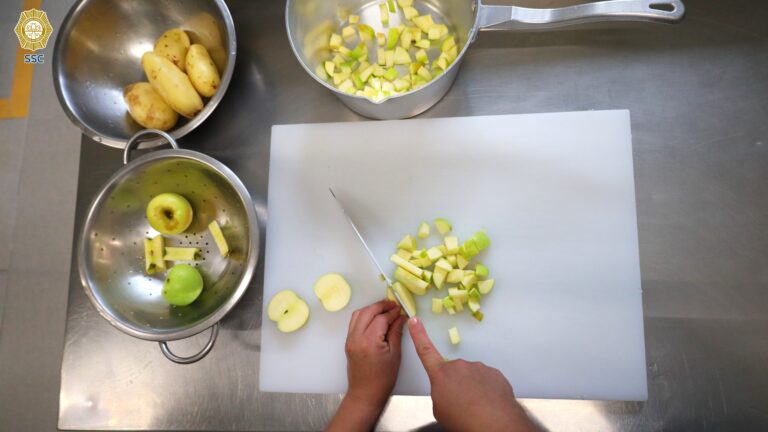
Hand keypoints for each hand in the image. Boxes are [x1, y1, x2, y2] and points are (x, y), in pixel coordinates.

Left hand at [326, 300, 405, 431]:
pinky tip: (375, 317)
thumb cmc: (383, 378)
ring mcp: (350, 339)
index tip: (401, 310)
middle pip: (367, 312)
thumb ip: (396, 333)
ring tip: (384, 309)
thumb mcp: (395, 355)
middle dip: (380, 306)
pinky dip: (364, 316)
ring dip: (371, 308)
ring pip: (358, 314)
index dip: (392, 312)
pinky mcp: (348, 342)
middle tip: (393, 304)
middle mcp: (357, 337)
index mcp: (370, 341)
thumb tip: (400, 317)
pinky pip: (354, 322)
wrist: (365, 393)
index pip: (381, 318)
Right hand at [408, 317, 538, 431]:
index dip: (418, 335)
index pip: (425, 351)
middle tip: (460, 404)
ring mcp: (478, 368)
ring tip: (476, 408)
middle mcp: (459, 366)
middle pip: (454, 373)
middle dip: (456, 385)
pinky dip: (487, 392)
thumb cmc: (463, 419)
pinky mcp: (495, 374)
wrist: (493, 423)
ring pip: (472, 378)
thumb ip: (440, 394)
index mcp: (441, 374)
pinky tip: (488, 405)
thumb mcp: (439, 410)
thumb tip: (449, 392)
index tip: (415, 320)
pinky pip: (487, 382)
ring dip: (473, 390)